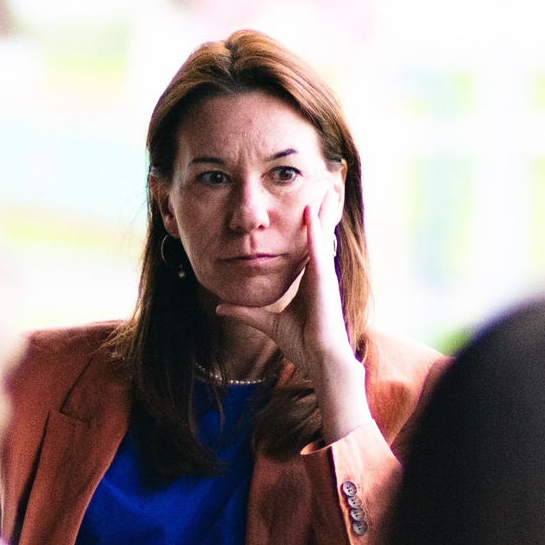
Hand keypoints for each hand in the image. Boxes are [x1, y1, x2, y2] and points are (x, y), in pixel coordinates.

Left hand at [217, 185, 371, 443]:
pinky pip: (319, 252)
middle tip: (319, 183)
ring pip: (321, 236)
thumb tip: (220, 306)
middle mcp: (318, 273)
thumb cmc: (301, 343)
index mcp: (309, 279)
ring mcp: (324, 276)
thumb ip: (245, 312)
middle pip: (317, 234)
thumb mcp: (265, 322)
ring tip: (320, 186)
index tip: (302, 202)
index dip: (305, 223)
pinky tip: (310, 215)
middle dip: (318, 209)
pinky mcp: (324, 283)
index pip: (306, 244)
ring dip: (319, 212)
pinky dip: (314, 233)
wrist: (320, 361)